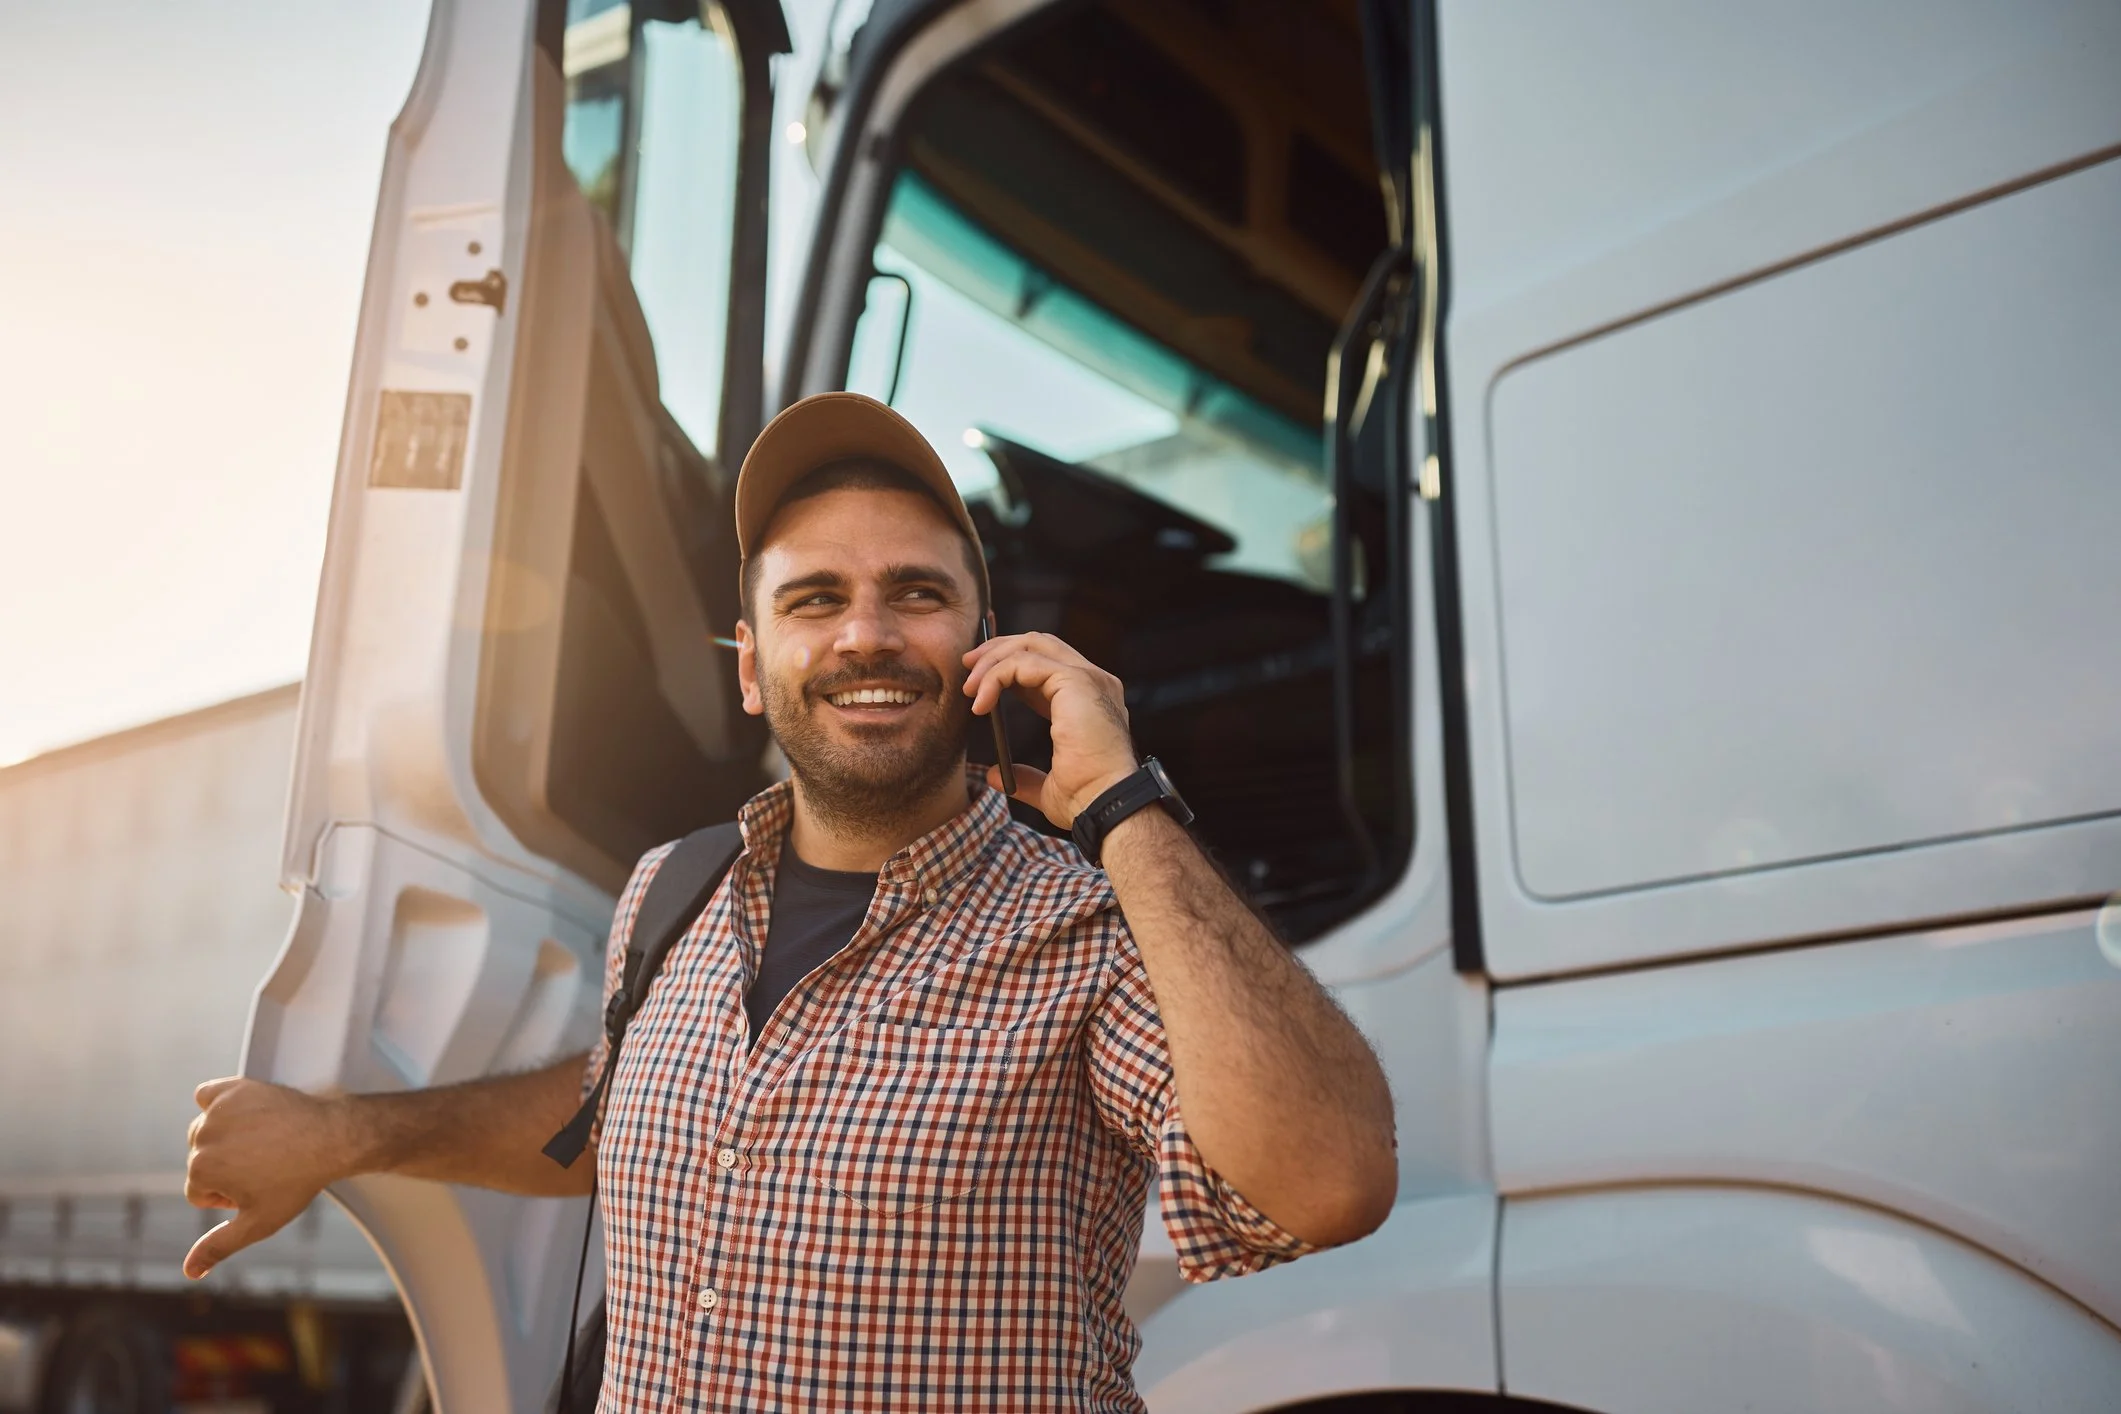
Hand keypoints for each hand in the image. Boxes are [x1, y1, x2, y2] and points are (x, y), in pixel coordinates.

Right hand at [183, 1077, 356, 1278]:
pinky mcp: (234, 1088)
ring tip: (260, 1144)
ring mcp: (218, 1110)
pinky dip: (217, 1104)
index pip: (198, 1192)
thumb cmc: (297, 1182)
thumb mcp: (258, 1223)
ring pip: (204, 1132)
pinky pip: (208, 1095)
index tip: (257, 1187)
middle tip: (263, 1166)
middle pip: (199, 1161)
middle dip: (225, 1167)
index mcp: (201, 1171)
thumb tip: (189, 1272)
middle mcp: (202, 1137)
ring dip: (223, 1139)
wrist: (332, 1138)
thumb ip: (219, 1246)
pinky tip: (239, 1114)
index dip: (229, 1196)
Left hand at [963, 631, 1136, 827]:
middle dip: (999, 649)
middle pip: (1039, 643)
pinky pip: (1024, 662)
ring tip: (969, 686)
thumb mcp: (1050, 787)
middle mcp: (1094, 682)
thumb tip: (996, 776)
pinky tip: (981, 701)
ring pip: (1030, 645)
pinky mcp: (1076, 680)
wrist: (1106, 806)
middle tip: (967, 665)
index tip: (978, 682)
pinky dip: (996, 675)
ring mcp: (1088, 677)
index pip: (1046, 665)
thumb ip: (1025, 776)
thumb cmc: (1087, 800)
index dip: (1009, 666)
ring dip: (993, 659)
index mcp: (1089, 701)